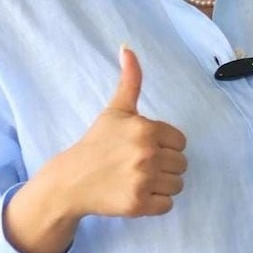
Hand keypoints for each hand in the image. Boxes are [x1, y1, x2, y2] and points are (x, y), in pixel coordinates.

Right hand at [60, 45, 188, 217]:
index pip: (180, 141)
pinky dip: (156, 203)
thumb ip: (130, 80)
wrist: (71, 180)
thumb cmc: (97, 142)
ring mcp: (143, 181)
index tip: (144, 146)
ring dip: (162, 184)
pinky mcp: (138, 205)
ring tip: (139, 178)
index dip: (165, 145)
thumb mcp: (116, 109)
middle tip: (139, 164)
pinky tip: (137, 193)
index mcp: (147, 129)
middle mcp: (147, 154)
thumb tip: (127, 47)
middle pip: (181, 164)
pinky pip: (167, 205)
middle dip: (164, 165)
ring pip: (177, 185)